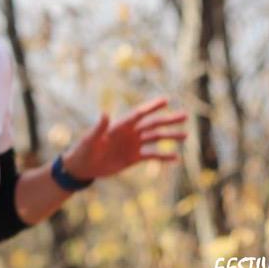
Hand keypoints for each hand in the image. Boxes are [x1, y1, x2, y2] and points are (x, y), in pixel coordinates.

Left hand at [62, 97, 185, 179]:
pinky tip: (176, 157)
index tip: (166, 100)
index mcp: (120, 126)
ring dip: (170, 136)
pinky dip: (163, 156)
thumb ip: (99, 127)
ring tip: (185, 135)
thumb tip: (104, 112)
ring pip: (155, 138)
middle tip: (185, 115)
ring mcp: (133, 145)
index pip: (139, 114)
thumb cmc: (84, 150)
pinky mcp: (133, 158)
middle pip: (152, 124)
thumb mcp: (91, 139)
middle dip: (168, 120)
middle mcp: (129, 133)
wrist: (83, 167)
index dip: (152, 107)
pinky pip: (152, 155)